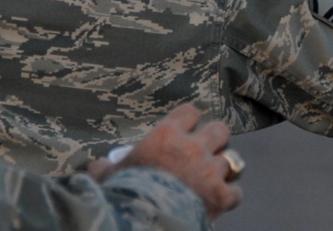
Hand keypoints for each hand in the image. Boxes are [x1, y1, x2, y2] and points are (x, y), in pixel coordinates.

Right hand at [87, 104, 241, 221]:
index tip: (185, 130)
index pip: (190, 112)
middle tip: (206, 152)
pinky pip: (237, 192)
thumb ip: (105, 168)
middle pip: (220, 130)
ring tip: (216, 177)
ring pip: (234, 159)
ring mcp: (210, 171)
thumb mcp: (108, 177)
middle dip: (215, 140)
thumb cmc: (122, 194)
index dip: (189, 121)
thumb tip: (95, 167)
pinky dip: (230, 196)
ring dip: (225, 168)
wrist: (142, 221)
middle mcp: (193, 148)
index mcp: (166, 136)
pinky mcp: (221, 196)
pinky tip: (221, 201)